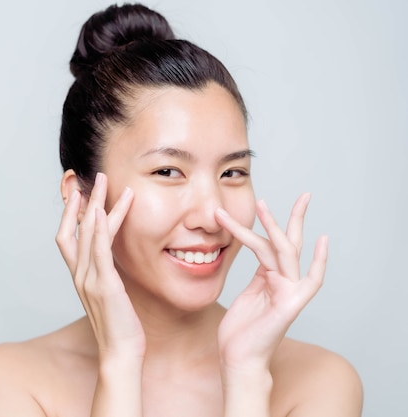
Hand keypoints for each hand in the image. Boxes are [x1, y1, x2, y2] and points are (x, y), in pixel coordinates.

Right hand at [55, 172, 144, 359]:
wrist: (119, 354)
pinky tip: (102, 211)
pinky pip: (99, 252)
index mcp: (80, 276)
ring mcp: (89, 280)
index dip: (69, 213)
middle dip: (83, 200)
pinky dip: (100, 230)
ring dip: (94, 204)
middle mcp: (80, 274)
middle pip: (76, 228)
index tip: (77, 192)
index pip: (67, 237)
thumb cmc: (119, 327)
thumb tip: (111, 262)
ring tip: (104, 182)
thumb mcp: (109, 296)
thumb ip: (106, 275)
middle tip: (93, 177)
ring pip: (87, 234)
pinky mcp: (105, 286)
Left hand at [215, 193, 327, 371]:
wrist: (238, 358)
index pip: (275, 245)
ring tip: (262, 206)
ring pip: (284, 253)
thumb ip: (257, 276)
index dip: (275, 224)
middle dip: (295, 217)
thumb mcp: (246, 294)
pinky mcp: (290, 304)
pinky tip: (322, 241)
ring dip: (272, 227)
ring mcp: (289, 292)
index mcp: (270, 278)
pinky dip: (319, 262)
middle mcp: (283, 282)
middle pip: (290, 243)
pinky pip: (308, 280)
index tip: (271, 204)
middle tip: (305, 193)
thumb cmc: (240, 331)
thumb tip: (257, 255)